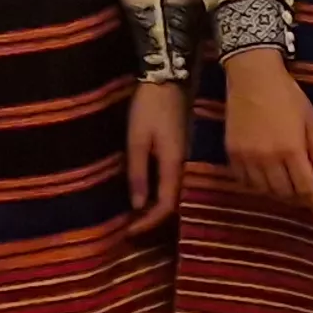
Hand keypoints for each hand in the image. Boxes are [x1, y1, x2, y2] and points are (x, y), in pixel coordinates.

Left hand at [125, 79, 190, 232]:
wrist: (167, 80)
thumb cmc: (149, 108)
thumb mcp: (136, 140)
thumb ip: (138, 173)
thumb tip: (137, 206)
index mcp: (174, 164)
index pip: (165, 205)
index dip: (148, 222)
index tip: (128, 232)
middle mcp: (184, 165)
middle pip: (173, 203)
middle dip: (152, 219)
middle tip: (130, 229)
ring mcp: (184, 158)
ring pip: (173, 192)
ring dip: (155, 207)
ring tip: (134, 216)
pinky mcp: (180, 151)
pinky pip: (171, 181)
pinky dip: (158, 193)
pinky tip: (145, 193)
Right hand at [223, 53, 312, 218]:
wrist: (252, 77)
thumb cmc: (287, 95)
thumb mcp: (310, 118)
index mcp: (292, 149)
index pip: (306, 188)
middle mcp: (268, 158)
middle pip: (284, 193)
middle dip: (298, 199)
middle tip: (305, 197)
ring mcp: (247, 158)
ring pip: (264, 191)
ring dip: (278, 194)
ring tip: (286, 189)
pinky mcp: (232, 154)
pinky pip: (245, 182)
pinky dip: (257, 186)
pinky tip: (265, 181)